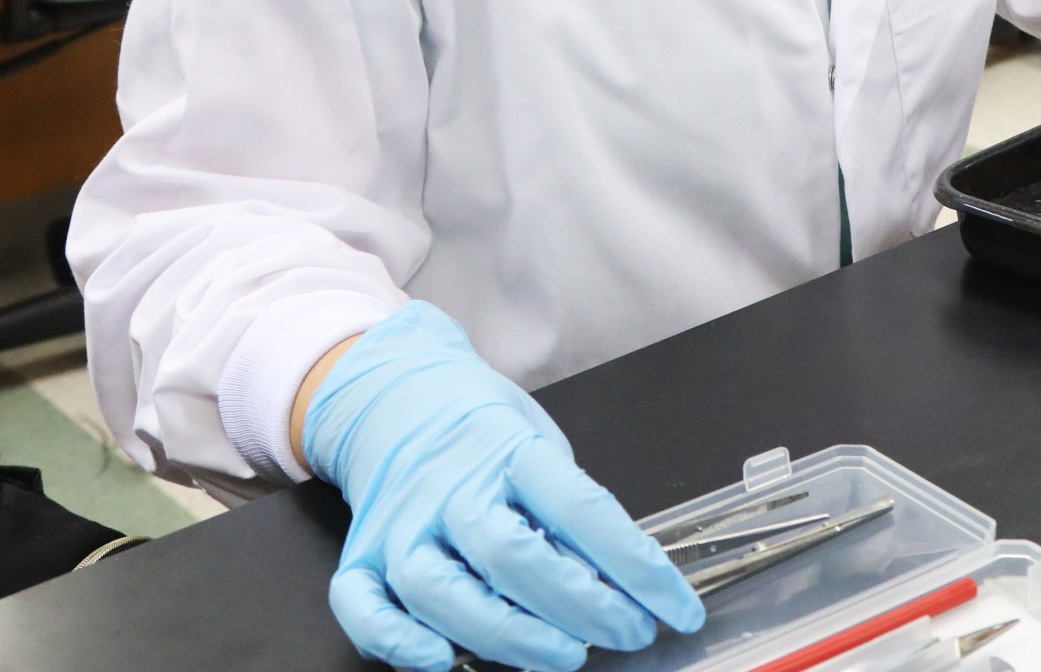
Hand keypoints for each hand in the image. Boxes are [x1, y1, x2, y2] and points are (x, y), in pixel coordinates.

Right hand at [301, 303, 703, 670]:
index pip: (580, 509)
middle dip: (580, 606)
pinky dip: (396, 641)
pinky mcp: (363, 554)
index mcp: (508, 448)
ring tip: (564, 655)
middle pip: (510, 555)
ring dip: (505, 635)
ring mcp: (401, 522)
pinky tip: (439, 661)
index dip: (637, 566)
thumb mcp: (541, 445)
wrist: (394, 395)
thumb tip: (616, 584)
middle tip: (628, 632)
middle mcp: (450, 486)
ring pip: (438, 590)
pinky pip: (363, 605)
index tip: (677, 607)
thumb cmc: (481, 429)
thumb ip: (566, 511)